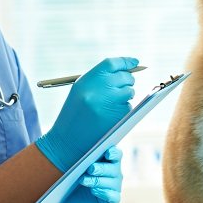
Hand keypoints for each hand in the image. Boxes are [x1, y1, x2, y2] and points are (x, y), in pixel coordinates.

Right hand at [36, 57, 137, 171]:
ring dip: (125, 95)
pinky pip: (128, 106)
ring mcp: (110, 103)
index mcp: (88, 79)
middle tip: (122, 85)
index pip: (113, 63)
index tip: (135, 62)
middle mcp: (100, 89)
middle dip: (127, 80)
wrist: (67, 140)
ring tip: (109, 104)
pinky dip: (123, 109)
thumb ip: (101, 78)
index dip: (126, 61)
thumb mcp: (82, 89)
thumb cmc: (75, 112)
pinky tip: (109, 116)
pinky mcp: (118, 116)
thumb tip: (127, 68)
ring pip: (129, 92)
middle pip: (125, 76)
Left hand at [52, 146, 123, 202]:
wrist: (67, 198)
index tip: (107, 154)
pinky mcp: (113, 200)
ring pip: (112, 182)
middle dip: (102, 168)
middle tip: (90, 169)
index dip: (114, 153)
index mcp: (109, 160)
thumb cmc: (72, 178)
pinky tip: (94, 191)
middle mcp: (115, 172)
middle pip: (114, 168)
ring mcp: (115, 187)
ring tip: (84, 180)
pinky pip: (113, 197)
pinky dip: (104, 193)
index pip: (117, 154)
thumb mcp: (74, 166)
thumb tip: (79, 150)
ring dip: (98, 181)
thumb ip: (81, 159)